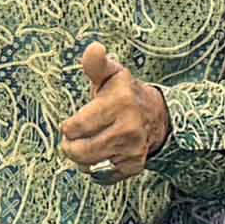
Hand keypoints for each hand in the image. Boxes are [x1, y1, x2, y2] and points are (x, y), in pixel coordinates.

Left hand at [61, 42, 169, 180]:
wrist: (157, 115)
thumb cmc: (125, 93)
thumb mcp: (111, 74)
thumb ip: (96, 64)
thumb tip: (94, 48)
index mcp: (120, 103)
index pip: (76, 127)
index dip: (68, 127)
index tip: (71, 124)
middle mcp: (129, 128)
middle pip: (81, 151)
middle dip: (70, 147)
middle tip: (71, 141)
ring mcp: (133, 149)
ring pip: (90, 165)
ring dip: (80, 159)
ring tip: (84, 147)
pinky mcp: (134, 166)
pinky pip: (103, 175)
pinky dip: (96, 168)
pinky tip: (100, 155)